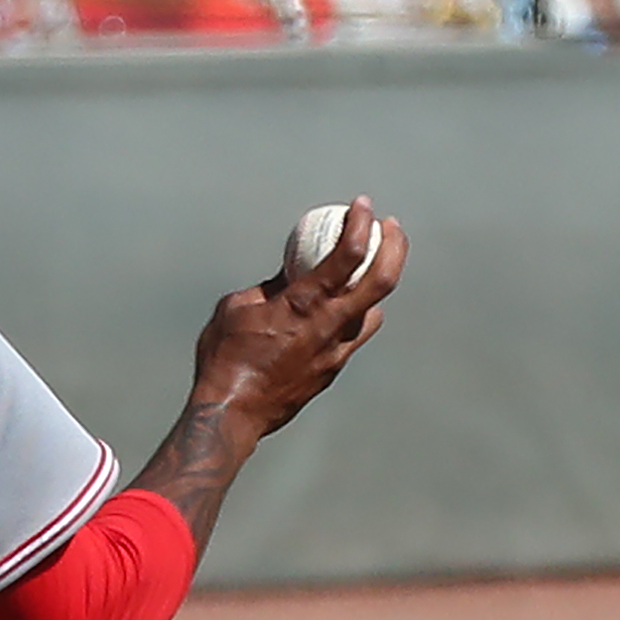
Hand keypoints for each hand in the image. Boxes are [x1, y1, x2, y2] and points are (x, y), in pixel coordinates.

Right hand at [130, 196, 404, 558]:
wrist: (233, 413)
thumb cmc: (225, 360)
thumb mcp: (235, 309)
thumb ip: (268, 288)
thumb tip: (286, 275)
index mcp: (304, 304)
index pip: (347, 254)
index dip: (360, 223)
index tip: (362, 205)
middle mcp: (330, 325)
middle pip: (385, 278)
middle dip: (394, 246)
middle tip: (391, 227)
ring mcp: (337, 350)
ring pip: (373, 311)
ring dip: (374, 287)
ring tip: (365, 273)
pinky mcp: (333, 370)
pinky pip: (353, 336)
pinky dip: (353, 316)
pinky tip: (337, 313)